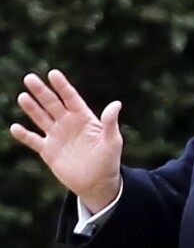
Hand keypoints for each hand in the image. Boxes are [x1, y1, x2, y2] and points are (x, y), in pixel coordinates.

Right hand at [10, 69, 123, 213]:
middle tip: (29, 78)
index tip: (53, 73)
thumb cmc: (108, 159)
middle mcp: (68, 122)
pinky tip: (15, 127)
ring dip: (32, 108)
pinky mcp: (48, 151)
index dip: (62, 86)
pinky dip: (24, 135)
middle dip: (41, 91)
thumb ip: (110, 122)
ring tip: (22, 96)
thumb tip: (116, 104)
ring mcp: (57, 136)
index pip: (70, 97)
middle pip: (52, 103)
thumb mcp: (112, 140)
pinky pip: (34, 140)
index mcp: (84, 117)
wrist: (97, 182)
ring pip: (41, 118)